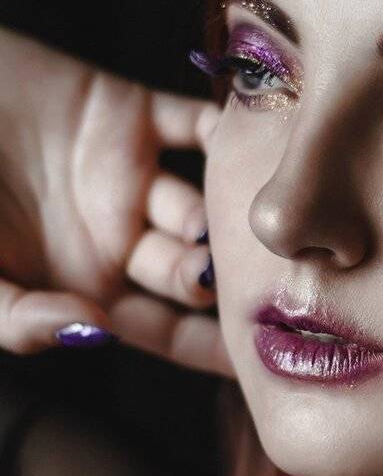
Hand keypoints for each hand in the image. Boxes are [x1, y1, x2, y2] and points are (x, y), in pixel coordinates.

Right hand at [0, 26, 232, 375]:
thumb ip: (13, 315)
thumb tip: (90, 334)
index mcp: (83, 287)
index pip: (165, 331)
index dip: (211, 348)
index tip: (264, 363)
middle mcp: (116, 239)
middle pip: (198, 269)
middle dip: (233, 280)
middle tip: (263, 283)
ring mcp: (127, 176)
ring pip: (203, 198)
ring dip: (230, 212)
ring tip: (247, 222)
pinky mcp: (126, 112)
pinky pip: (192, 120)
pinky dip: (227, 125)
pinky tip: (251, 141)